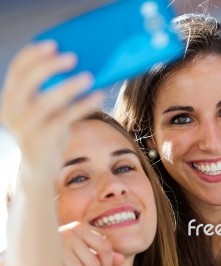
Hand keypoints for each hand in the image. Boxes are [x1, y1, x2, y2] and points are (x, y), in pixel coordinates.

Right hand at [0, 41, 103, 180]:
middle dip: (49, 66)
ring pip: (46, 101)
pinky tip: (99, 96)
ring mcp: (24, 127)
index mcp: (10, 97)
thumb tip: (84, 66)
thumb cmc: (48, 129)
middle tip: (73, 57)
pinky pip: (64, 119)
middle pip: (27, 81)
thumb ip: (53, 90)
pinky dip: (83, 105)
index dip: (33, 54)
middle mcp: (11, 111)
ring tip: (89, 76)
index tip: (53, 44)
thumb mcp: (46, 108)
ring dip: (69, 87)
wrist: (41, 167)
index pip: (17, 69)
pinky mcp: (41, 140)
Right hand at [59, 222, 123, 265]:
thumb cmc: (58, 251)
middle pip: (95, 260)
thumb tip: (121, 259)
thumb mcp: (79, 247)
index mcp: (79, 228)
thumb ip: (99, 251)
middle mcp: (70, 233)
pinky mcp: (53, 256)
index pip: (104, 246)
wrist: (29, 249)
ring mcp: (60, 245)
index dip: (108, 261)